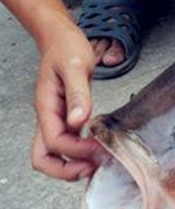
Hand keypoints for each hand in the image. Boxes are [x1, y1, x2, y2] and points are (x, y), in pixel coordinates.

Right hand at [32, 24, 101, 180]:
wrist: (61, 38)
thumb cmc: (66, 48)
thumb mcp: (76, 66)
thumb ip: (78, 94)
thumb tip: (78, 121)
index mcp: (46, 106)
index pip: (54, 141)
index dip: (75, 151)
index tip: (97, 149)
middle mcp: (47, 116)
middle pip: (43, 158)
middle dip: (65, 170)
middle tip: (91, 169)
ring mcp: (54, 118)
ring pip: (53, 154)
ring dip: (72, 164)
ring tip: (97, 163)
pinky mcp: (65, 117)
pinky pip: (66, 143)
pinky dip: (79, 152)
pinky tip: (97, 148)